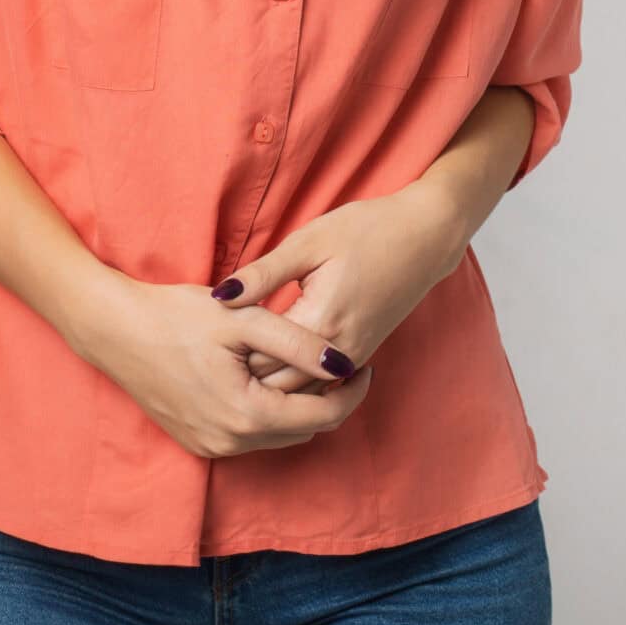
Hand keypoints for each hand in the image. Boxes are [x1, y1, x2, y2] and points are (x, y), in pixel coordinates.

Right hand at [77, 275, 376, 459]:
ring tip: (305, 367)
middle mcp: (230, 442)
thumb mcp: (243, 318)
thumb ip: (298, 343)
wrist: (113, 329)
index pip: (323, 416)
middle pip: (303, 430)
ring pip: (278, 435)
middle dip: (327, 400)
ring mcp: (211, 447)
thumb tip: (344, 364)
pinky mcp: (197, 442)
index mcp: (247, 414)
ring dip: (297, 407)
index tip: (366, 364)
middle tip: (337, 362)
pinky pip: (250, 435)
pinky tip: (265, 378)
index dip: (352, 392)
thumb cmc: (176, 316)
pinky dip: (267, 413)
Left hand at [211, 185, 468, 393]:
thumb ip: (262, 275)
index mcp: (320, 322)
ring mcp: (353, 359)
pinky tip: (268, 367)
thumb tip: (219, 297)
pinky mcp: (360, 356)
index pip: (260, 361)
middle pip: (278, 388)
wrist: (425, 236)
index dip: (227, 358)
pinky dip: (292, 382)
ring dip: (267, 385)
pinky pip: (319, 385)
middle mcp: (338, 353)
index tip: (200, 346)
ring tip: (231, 369)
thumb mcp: (307, 242)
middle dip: (242, 380)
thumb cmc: (365, 230)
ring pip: (299, 393)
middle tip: (207, 364)